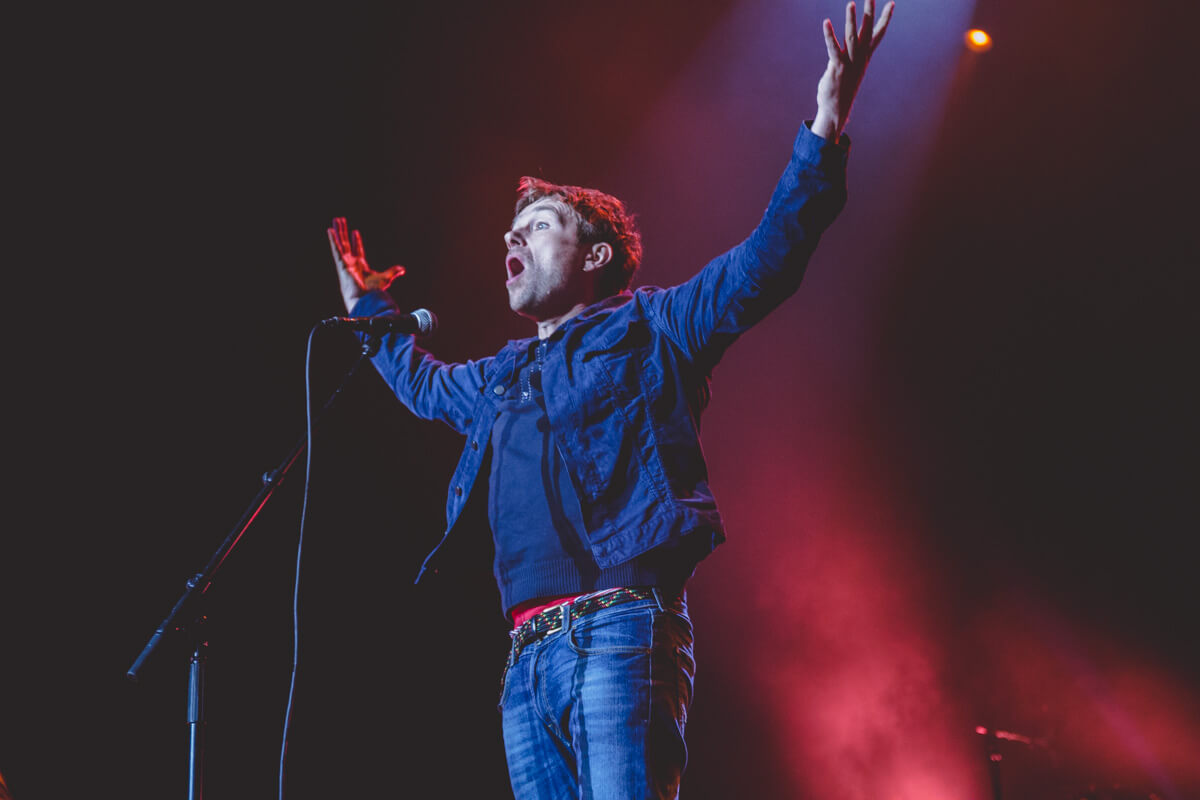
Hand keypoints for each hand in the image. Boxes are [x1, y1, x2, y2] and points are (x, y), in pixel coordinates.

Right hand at [327, 217, 405, 310]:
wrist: (364, 298)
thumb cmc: (372, 292)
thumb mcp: (385, 278)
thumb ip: (393, 272)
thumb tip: (402, 269)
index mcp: (361, 266)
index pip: (358, 250)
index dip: (357, 241)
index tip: (355, 232)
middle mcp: (351, 263)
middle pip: (346, 244)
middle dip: (344, 232)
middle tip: (341, 221)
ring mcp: (345, 262)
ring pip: (340, 243)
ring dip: (338, 231)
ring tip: (336, 220)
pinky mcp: (341, 263)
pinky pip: (336, 249)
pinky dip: (333, 240)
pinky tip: (330, 230)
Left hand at [812, 0, 894, 141]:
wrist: (836, 109)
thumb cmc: (841, 89)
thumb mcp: (848, 69)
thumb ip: (847, 56)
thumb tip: (842, 48)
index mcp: (864, 57)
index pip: (877, 34)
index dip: (884, 18)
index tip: (892, 3)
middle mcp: (859, 58)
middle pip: (867, 31)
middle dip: (870, 12)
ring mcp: (849, 63)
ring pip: (852, 37)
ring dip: (851, 20)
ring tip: (851, 3)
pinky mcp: (837, 68)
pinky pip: (833, 48)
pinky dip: (830, 35)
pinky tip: (826, 23)